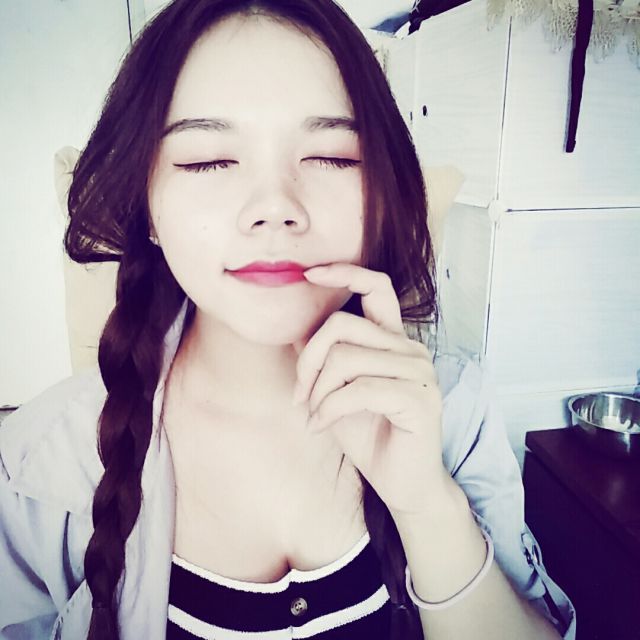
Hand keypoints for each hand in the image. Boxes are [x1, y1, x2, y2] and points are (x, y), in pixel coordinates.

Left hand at [293, 262, 452, 519]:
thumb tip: (295, 327)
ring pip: (345, 358)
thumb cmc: (370, 435)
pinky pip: (357, 389)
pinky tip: (319, 426)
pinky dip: (328, 409)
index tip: (310, 273)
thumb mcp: (335, 391)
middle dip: (308, 359)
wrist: (403, 483)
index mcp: (393, 340)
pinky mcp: (418, 398)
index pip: (377, 287)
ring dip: (317, 391)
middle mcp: (409, 348)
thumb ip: (323, 359)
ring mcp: (418, 372)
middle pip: (342, 325)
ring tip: (311, 415)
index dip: (344, 273)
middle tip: (297, 395)